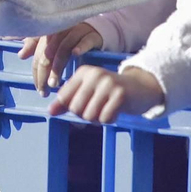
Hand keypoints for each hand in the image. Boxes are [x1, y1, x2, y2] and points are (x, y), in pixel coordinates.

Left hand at [19, 22, 102, 94]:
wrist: (94, 28)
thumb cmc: (69, 36)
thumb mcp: (52, 40)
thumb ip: (35, 45)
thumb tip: (21, 55)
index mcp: (49, 32)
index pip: (39, 54)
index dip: (36, 72)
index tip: (38, 88)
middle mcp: (61, 30)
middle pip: (48, 53)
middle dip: (44, 74)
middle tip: (44, 91)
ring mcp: (76, 31)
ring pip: (63, 49)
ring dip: (58, 67)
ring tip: (54, 84)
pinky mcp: (91, 34)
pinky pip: (85, 40)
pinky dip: (80, 47)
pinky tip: (75, 54)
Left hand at [48, 65, 162, 123]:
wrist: (140, 88)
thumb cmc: (110, 92)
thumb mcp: (88, 92)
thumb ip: (67, 101)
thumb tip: (50, 112)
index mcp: (83, 72)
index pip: (63, 98)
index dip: (72, 108)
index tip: (84, 105)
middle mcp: (94, 74)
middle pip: (76, 108)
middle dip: (86, 115)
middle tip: (98, 108)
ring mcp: (108, 83)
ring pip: (90, 115)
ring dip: (98, 118)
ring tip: (106, 108)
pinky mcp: (120, 94)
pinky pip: (105, 118)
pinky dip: (109, 119)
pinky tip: (115, 110)